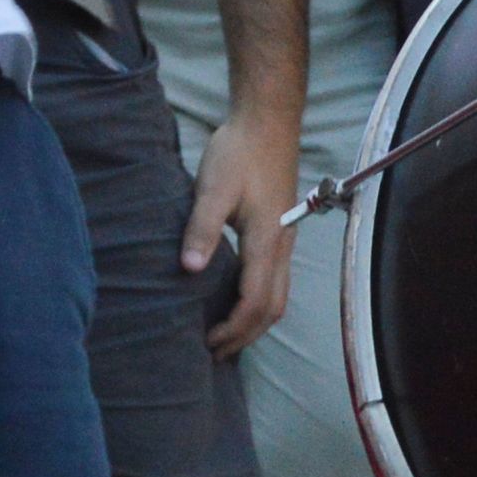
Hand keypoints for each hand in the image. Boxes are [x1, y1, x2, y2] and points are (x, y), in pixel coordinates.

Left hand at [187, 105, 300, 354]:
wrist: (267, 122)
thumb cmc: (239, 152)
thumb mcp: (213, 188)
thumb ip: (202, 229)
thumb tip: (191, 268)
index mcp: (266, 240)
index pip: (255, 302)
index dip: (232, 329)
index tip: (207, 342)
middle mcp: (282, 247)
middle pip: (272, 309)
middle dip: (246, 336)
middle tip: (215, 353)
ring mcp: (285, 241)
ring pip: (279, 298)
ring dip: (255, 323)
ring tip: (227, 338)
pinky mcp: (281, 232)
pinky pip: (277, 282)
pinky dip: (260, 304)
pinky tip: (238, 303)